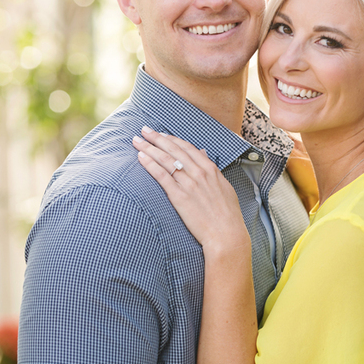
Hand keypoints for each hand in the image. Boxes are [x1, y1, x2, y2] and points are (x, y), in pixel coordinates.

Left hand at [133, 127, 249, 258]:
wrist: (226, 234)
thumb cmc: (227, 214)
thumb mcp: (224, 186)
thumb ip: (211, 169)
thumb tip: (202, 154)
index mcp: (210, 169)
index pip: (187, 147)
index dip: (172, 139)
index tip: (161, 133)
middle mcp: (199, 172)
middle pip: (174, 149)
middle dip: (157, 137)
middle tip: (144, 129)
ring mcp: (189, 184)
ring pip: (165, 160)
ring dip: (149, 147)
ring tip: (137, 140)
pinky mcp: (179, 197)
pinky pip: (161, 176)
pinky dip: (150, 164)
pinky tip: (140, 157)